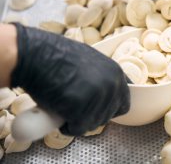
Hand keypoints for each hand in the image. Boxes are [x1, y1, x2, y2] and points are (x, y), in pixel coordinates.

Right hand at [10, 23, 129, 135]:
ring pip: (93, 124)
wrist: (36, 54)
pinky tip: (58, 112)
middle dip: (91, 116)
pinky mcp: (80, 107)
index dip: (108, 109)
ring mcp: (97, 96)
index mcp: (116, 73)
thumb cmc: (58, 56)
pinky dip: (67, 126)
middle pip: (107, 116)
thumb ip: (104, 77)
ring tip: (64, 107)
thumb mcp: (92, 61)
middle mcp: (112, 85)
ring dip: (78, 121)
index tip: (95, 109)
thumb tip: (109, 94)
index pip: (124, 103)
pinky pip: (77, 128)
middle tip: (74, 108)